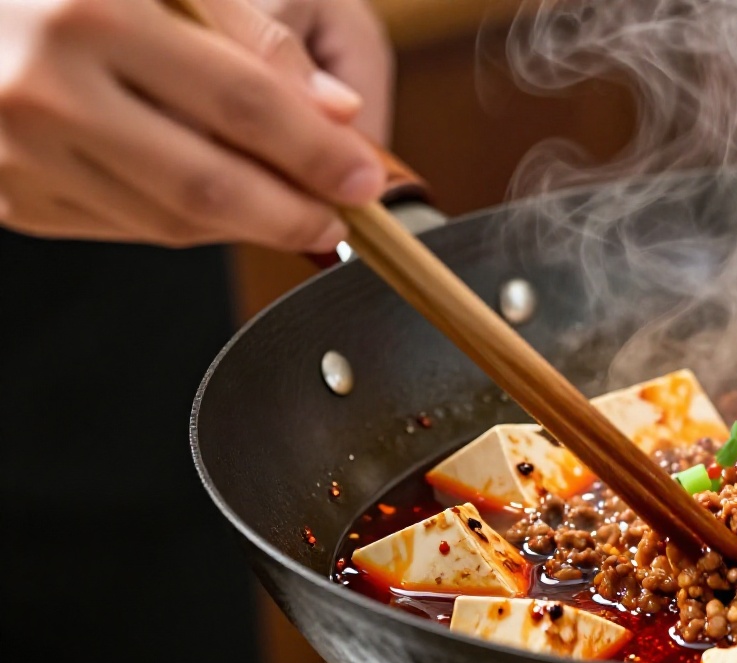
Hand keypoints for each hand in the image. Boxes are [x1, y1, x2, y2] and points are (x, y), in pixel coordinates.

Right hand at [0, 0, 387, 251]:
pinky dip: (185, 224)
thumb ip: (253, 30)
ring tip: (290, 208)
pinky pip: (123, 229)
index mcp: (92, 13)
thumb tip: (341, 112)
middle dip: (291, 212)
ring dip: (246, 227)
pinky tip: (217, 202)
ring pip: (168, 221)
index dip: (315, 148)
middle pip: (207, 183)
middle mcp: (45, 90)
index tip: (363, 175)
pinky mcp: (7, 195)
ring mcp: (18, 152)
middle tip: (341, 216)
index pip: (240, 101)